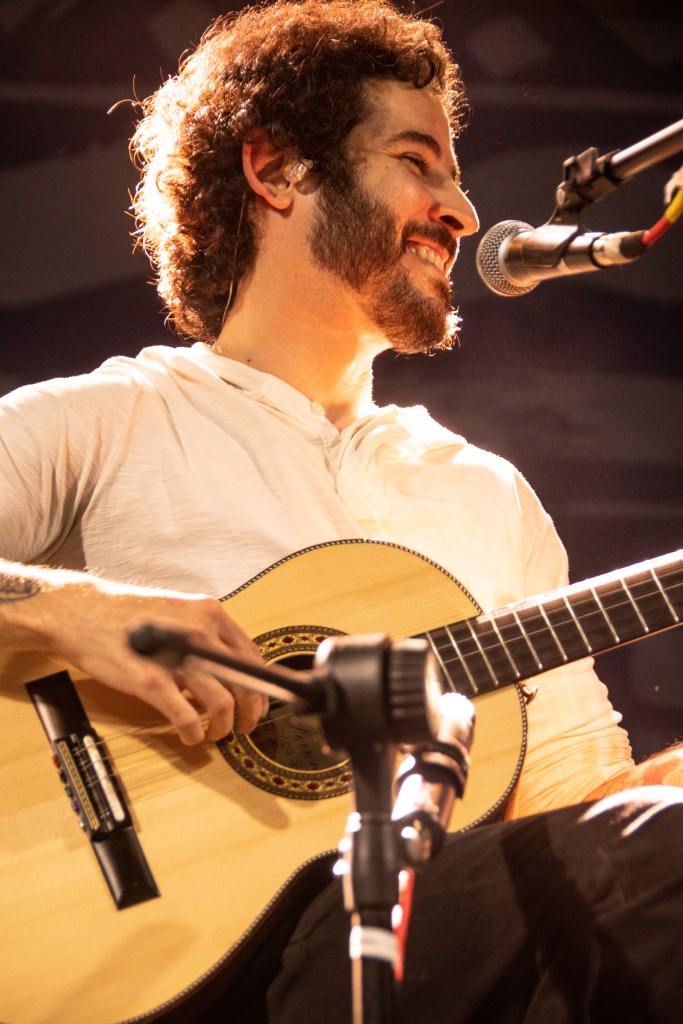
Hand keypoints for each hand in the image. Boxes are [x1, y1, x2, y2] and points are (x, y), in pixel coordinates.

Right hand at [7, 568, 267, 744]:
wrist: (82, 611)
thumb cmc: (128, 615)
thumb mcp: (179, 613)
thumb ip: (206, 635)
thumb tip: (232, 666)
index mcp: (210, 614)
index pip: (253, 657)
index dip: (262, 688)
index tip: (262, 706)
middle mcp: (200, 632)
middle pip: (245, 682)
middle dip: (250, 712)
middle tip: (244, 727)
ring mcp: (176, 657)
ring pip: (222, 702)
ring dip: (224, 727)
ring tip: (216, 734)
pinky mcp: (151, 679)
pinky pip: (186, 715)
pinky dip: (193, 731)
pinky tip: (191, 735)